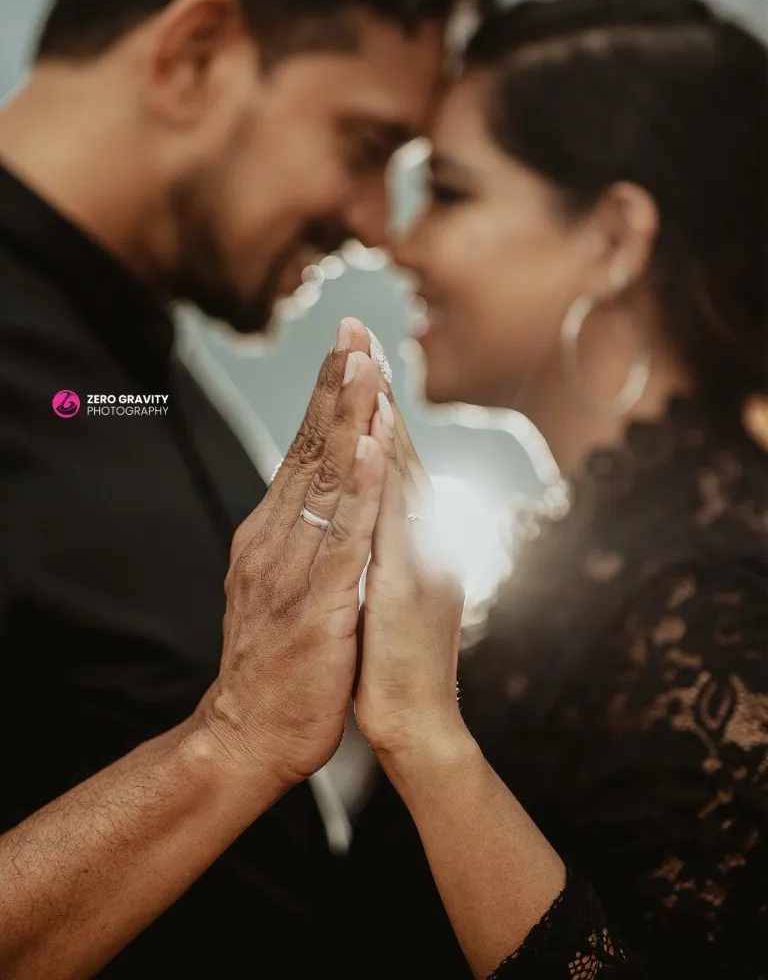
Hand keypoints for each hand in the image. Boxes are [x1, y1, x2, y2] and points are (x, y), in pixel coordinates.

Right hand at [196, 319, 384, 795]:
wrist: (248, 736)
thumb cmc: (277, 663)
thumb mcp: (282, 586)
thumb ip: (300, 541)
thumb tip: (321, 502)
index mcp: (273, 532)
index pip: (304, 450)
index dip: (328, 398)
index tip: (348, 347)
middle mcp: (276, 537)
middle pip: (310, 448)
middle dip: (335, 385)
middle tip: (353, 328)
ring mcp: (293, 566)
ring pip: (325, 478)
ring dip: (347, 417)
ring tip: (364, 364)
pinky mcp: (317, 600)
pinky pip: (341, 534)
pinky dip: (355, 487)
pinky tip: (368, 447)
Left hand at [355, 390, 467, 769]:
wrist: (414, 728)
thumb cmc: (394, 664)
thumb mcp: (386, 591)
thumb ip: (386, 545)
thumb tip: (373, 507)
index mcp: (411, 537)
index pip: (388, 459)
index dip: (372, 407)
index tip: (356, 357)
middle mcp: (422, 539)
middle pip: (396, 453)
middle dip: (374, 391)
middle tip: (359, 333)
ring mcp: (421, 561)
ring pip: (400, 478)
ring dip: (383, 419)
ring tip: (367, 364)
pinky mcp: (411, 590)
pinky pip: (394, 525)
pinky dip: (386, 479)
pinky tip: (379, 441)